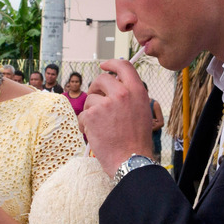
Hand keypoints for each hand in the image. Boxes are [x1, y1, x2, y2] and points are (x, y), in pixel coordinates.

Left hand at [81, 59, 153, 175]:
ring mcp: (106, 104)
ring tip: (100, 127)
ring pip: (90, 100)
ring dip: (91, 112)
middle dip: (96, 88)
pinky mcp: (92, 115)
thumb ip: (130, 96)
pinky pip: (82, 115)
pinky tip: (94, 135)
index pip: (123, 66)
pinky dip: (84, 125)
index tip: (104, 65)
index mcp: (136, 91)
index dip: (111, 63)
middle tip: (96, 100)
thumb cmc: (136, 140)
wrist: (131, 160)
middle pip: (101, 79)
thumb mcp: (141, 111)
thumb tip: (115, 85)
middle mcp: (121, 93)